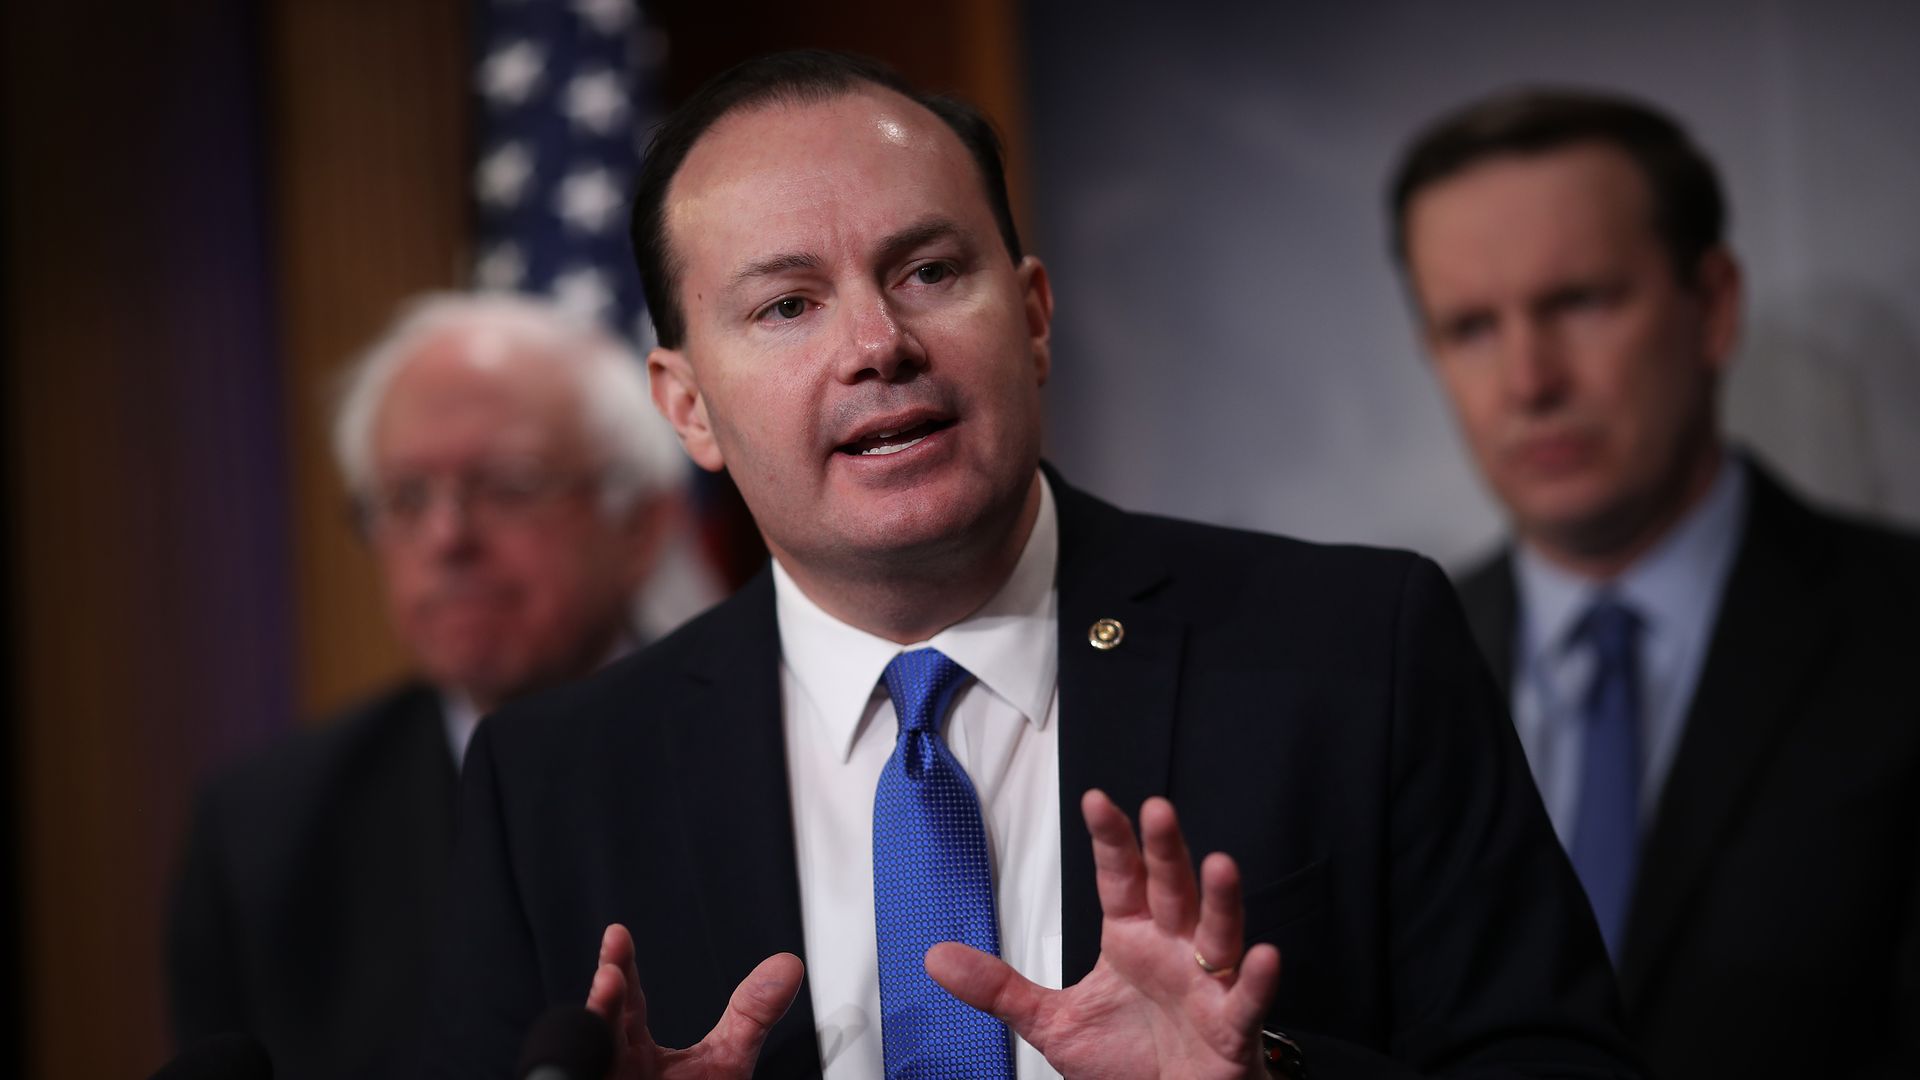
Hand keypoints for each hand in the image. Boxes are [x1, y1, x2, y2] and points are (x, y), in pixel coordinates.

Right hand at [585, 923, 804, 1079]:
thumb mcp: (726, 1061)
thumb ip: (751, 1013)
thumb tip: (789, 965)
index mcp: (634, 1051)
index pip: (625, 1003)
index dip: (619, 967)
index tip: (618, 934)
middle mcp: (614, 1071)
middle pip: (600, 1033)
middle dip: (603, 1005)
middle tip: (609, 977)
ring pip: (589, 1065)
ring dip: (590, 1041)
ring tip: (601, 1004)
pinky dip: (580, 1071)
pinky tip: (580, 1062)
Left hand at [927, 790, 1279, 1079]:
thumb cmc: (1129, 1060)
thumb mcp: (1052, 1023)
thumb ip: (999, 988)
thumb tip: (935, 958)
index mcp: (1133, 938)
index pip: (1122, 878)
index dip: (1112, 840)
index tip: (1096, 799)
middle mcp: (1175, 951)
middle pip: (1173, 889)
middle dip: (1166, 850)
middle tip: (1157, 810)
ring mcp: (1208, 986)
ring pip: (1218, 934)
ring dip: (1222, 900)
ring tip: (1221, 864)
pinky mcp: (1232, 1029)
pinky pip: (1247, 1002)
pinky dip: (1258, 980)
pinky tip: (1264, 956)